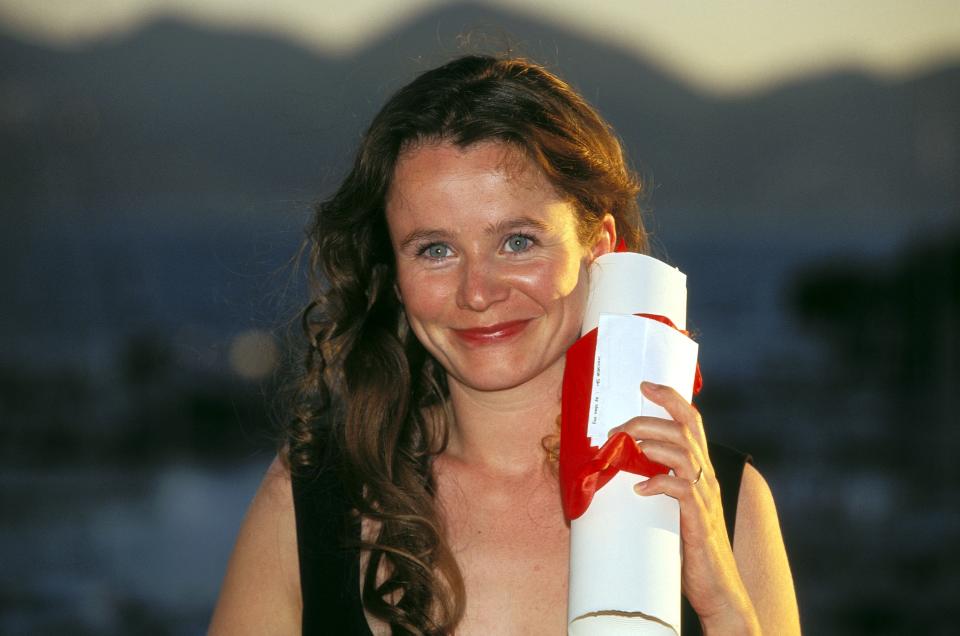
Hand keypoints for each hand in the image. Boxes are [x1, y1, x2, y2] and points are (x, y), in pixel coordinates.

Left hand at [607, 381, 759, 633]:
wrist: (718, 589)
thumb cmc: (689, 546)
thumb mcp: (673, 506)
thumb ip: (655, 483)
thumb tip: (616, 468)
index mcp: (701, 469)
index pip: (692, 421)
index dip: (670, 398)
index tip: (644, 384)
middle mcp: (707, 477)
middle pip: (684, 430)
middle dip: (648, 420)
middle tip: (617, 427)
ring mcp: (705, 498)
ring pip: (682, 453)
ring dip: (649, 444)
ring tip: (623, 447)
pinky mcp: (699, 521)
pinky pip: (682, 491)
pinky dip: (659, 483)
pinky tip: (640, 487)